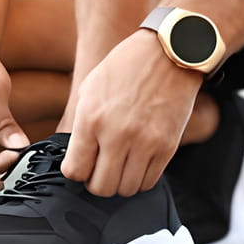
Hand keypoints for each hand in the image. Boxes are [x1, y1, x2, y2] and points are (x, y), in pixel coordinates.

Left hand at [61, 30, 202, 196]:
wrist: (168, 54)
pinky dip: (141, 178)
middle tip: (100, 170)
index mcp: (91, 119)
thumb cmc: (126, 68)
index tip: (81, 166)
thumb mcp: (90, 89)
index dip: (76, 173)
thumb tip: (77, 158)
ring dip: (120, 182)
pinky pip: (149, 181)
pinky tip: (138, 162)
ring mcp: (144, 143)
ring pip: (126, 190)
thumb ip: (81, 126)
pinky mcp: (167, 147)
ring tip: (120, 166)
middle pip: (101, 187)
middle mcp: (116, 134)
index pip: (75, 171)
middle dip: (96, 183)